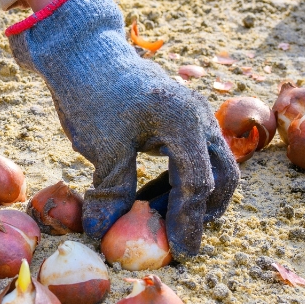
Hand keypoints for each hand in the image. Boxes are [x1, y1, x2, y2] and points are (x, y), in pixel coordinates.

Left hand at [8, 0, 236, 257]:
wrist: (83, 51)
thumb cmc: (91, 93)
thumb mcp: (102, 146)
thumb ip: (112, 191)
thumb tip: (105, 234)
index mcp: (184, 120)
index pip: (199, 182)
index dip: (189, 221)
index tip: (179, 252)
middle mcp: (199, 116)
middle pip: (221, 176)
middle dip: (202, 212)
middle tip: (176, 240)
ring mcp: (194, 116)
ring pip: (210, 168)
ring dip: (186, 198)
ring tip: (151, 218)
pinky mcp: (182, 120)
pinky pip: (192, 158)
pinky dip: (177, 182)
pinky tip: (146, 197)